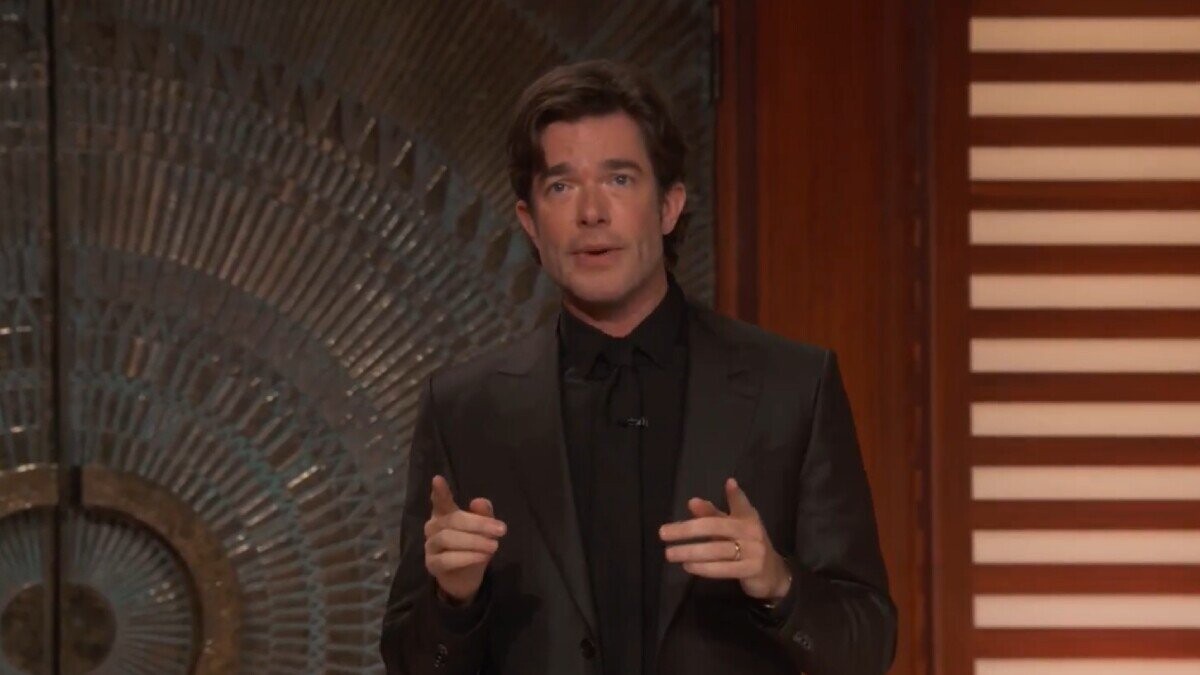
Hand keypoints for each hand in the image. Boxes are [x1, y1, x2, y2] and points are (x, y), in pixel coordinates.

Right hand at [424, 475, 505, 603]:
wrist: (465, 578)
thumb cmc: (473, 547)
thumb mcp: (484, 529)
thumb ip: (483, 514)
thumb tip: (478, 501)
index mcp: (444, 514)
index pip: (440, 501)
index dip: (439, 491)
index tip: (437, 479)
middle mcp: (433, 527)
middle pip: (452, 520)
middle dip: (478, 524)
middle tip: (501, 530)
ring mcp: (430, 546)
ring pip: (448, 538)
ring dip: (474, 541)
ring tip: (494, 546)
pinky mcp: (431, 565)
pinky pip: (446, 559)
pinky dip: (466, 557)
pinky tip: (482, 557)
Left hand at [659, 478, 791, 601]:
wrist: (773, 575)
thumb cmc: (748, 546)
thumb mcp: (733, 527)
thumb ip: (712, 515)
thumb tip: (692, 501)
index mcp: (748, 517)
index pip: (740, 503)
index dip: (735, 494)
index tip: (728, 483)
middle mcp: (752, 531)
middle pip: (715, 527)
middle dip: (687, 529)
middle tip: (663, 533)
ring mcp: (753, 552)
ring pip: (716, 550)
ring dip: (690, 552)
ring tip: (670, 553)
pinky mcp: (751, 570)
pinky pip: (723, 569)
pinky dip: (704, 568)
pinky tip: (688, 566)